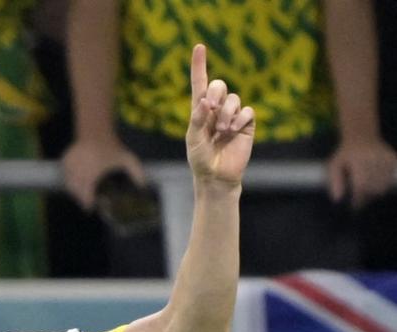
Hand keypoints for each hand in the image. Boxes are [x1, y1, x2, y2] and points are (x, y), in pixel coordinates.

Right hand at [62, 138, 145, 208]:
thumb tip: (143, 187)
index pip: (86, 190)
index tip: (90, 207)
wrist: (96, 131)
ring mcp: (71, 162)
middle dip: (80, 198)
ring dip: (74, 191)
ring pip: (69, 183)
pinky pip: (65, 175)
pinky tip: (76, 184)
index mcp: (94, 168)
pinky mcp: (65, 160)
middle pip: (76, 189)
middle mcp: (80, 166)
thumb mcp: (127, 158)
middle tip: (86, 203)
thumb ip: (136, 172)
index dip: (87, 201)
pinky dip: (69, 181)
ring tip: (81, 196)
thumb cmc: (112, 147)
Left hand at [185, 44, 254, 185]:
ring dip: (227, 113)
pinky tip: (234, 131)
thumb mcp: (193, 138)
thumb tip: (204, 101)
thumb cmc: (200, 159)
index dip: (199, 65)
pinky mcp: (246, 124)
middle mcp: (216, 109)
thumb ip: (197, 119)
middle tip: (210, 107)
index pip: (200, 84)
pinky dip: (240, 119)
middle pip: (219, 85)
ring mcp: (232, 116)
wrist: (216, 176)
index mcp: (200, 110)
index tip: (199, 46)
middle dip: (216, 92)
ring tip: (222, 130)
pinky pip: (247, 111)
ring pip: (234, 99)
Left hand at [327, 138, 396, 208]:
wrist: (361, 136)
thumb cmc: (345, 154)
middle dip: (367, 196)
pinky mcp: (393, 158)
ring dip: (375, 190)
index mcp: (358, 161)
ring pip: (384, 184)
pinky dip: (385, 182)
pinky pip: (391, 177)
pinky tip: (376, 180)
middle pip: (374, 187)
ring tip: (366, 187)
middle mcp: (374, 159)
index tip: (355, 206)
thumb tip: (337, 199)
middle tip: (360, 198)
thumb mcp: (334, 165)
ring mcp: (385, 158)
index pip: (361, 185)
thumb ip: (335, 181)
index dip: (359, 198)